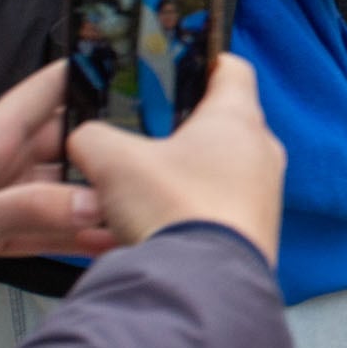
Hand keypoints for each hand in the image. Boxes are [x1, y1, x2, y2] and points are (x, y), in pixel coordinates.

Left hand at [0, 63, 112, 293]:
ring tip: (135, 208)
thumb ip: (27, 210)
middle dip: (104, 149)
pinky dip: (71, 235)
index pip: (44, 91)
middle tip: (153, 155)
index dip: (84, 73)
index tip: (128, 65)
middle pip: (63, 146)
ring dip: (91, 200)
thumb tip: (90, 202)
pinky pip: (42, 227)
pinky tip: (101, 242)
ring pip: (57, 191)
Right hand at [68, 54, 285, 263]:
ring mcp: (260, 196)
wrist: (203, 286)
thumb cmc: (174, 209)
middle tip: (138, 135)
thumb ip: (93, 138)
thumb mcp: (113, 161)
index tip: (176, 65)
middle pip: (217, 125)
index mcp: (237, 118)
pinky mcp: (251, 234)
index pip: (231, 68)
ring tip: (128, 193)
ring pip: (210, 175)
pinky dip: (176, 218)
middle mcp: (260, 153)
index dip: (202, 61)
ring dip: (171, 180)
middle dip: (176, 130)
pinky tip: (135, 234)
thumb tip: (86, 139)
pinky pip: (209, 215)